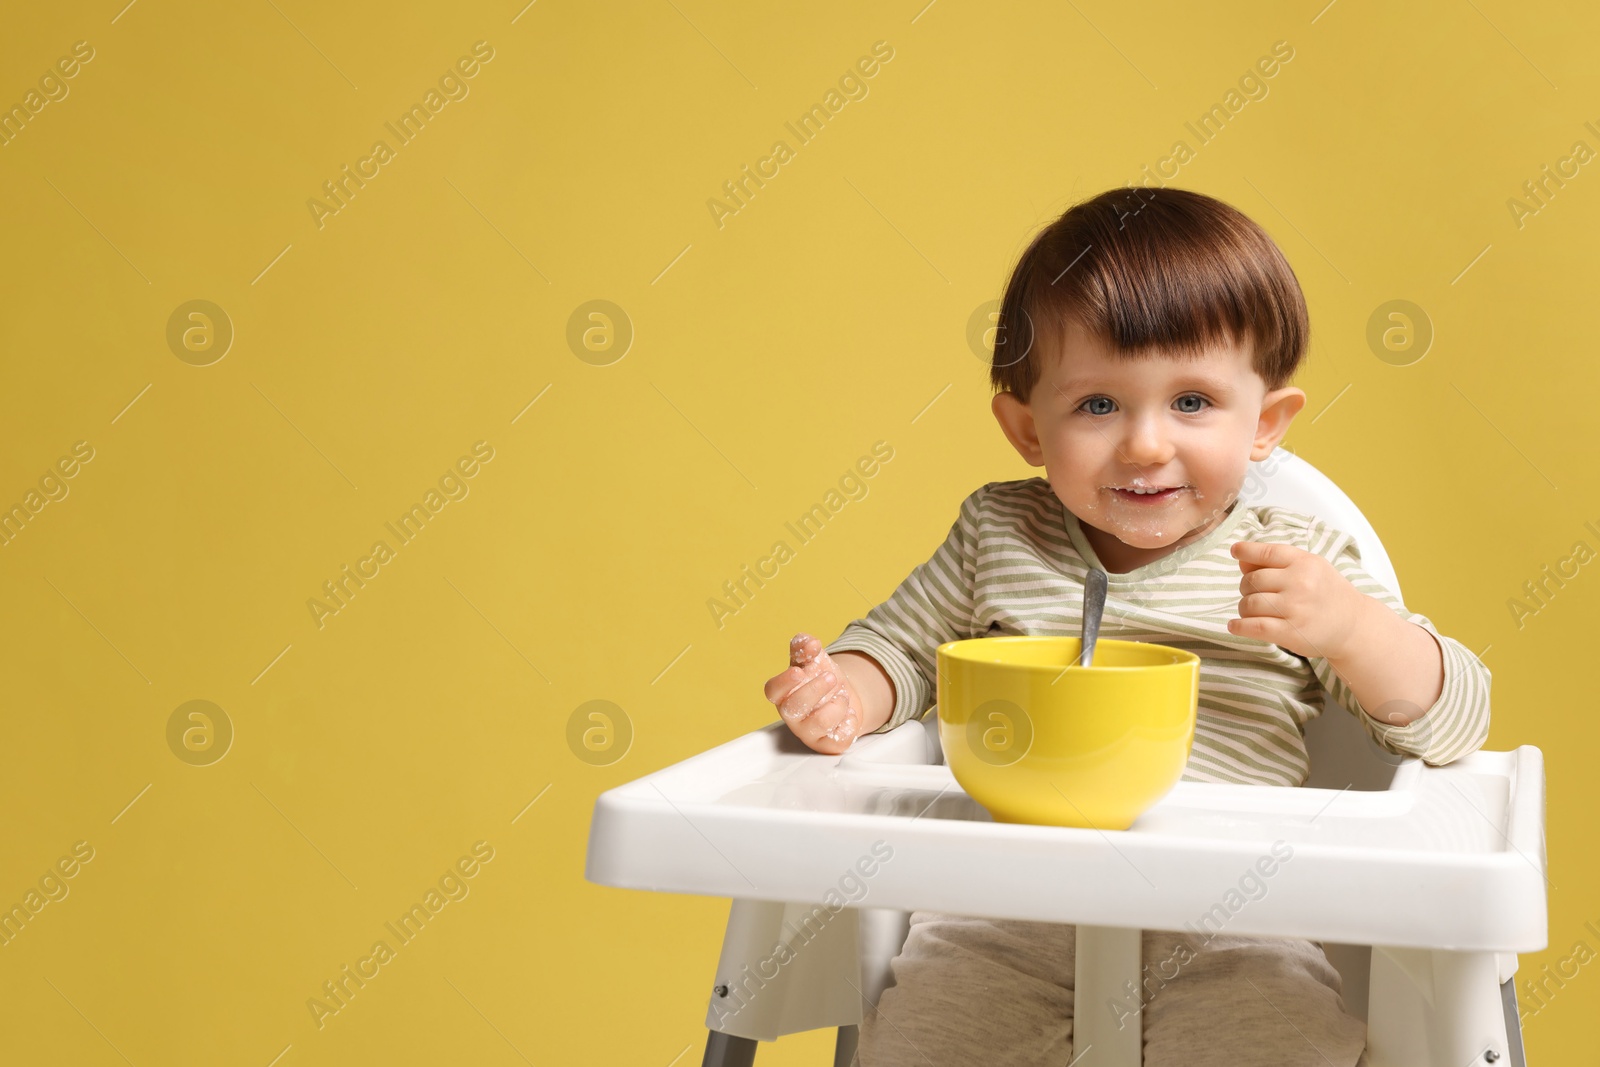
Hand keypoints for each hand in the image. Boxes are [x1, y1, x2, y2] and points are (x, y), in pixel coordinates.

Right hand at [762, 632, 862, 753]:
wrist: (844, 698)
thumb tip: (810, 643)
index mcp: (783, 693)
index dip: (783, 682)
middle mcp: (792, 715)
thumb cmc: (821, 679)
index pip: (773, 691)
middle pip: (794, 708)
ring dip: (836, 705)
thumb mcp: (813, 659)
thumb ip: (806, 646)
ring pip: (818, 723)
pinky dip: (850, 721)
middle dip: (815, 690)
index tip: (799, 671)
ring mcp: (808, 732)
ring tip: (841, 697)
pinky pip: (839, 738)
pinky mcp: (827, 745)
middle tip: (831, 677)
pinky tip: (848, 713)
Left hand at [1227, 540, 1372, 661]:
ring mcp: (1295, 608)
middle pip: (1252, 580)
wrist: (1353, 625)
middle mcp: (1300, 583)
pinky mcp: (1291, 632)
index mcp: (1305, 563)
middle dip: (1246, 587)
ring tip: (1251, 611)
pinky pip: (1254, 627)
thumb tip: (1241, 559)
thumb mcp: (1310, 568)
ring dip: (1244, 608)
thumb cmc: (1326, 593)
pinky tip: (1235, 626)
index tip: (1235, 551)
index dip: (1246, 550)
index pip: (1267, 552)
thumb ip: (1277, 562)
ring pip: (1249, 604)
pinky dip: (1239, 626)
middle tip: (1254, 593)